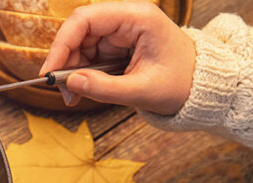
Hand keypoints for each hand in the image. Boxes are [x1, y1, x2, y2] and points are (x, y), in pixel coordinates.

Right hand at [40, 2, 194, 113]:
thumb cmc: (182, 83)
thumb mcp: (142, 91)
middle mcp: (127, 19)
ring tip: (74, 95)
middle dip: (66, 61)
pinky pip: (89, 55)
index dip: (62, 44)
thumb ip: (104, 88)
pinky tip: (83, 88)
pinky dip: (82, 72)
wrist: (202, 87)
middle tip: (63, 90)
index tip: (51, 71)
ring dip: (72, 70)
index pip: (85, 19)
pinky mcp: (118, 45)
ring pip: (81, 44)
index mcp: (138, 18)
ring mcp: (121, 31)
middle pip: (79, 31)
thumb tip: (71, 83)